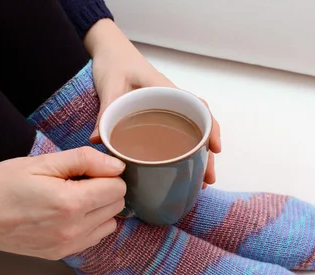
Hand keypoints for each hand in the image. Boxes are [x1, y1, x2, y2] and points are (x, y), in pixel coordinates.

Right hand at [0, 147, 125, 259]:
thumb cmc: (3, 184)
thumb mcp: (42, 162)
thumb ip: (84, 160)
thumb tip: (116, 165)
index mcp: (71, 203)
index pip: (118, 187)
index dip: (105, 173)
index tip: (85, 169)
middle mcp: (74, 229)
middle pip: (116, 206)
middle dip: (103, 189)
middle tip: (75, 181)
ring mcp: (68, 246)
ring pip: (109, 224)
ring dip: (98, 209)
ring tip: (71, 198)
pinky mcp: (60, 254)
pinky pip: (92, 238)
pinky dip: (88, 224)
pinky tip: (66, 214)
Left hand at [84, 19, 220, 187]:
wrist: (109, 53)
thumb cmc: (114, 62)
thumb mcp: (109, 86)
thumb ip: (105, 112)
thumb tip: (99, 140)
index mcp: (166, 90)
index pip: (199, 108)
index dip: (210, 129)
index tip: (215, 148)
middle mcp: (171, 101)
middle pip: (199, 127)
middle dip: (207, 154)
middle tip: (207, 179)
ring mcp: (166, 110)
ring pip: (190, 134)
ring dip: (198, 156)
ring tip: (199, 181)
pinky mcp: (157, 117)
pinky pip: (176, 135)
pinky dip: (182, 152)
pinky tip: (180, 170)